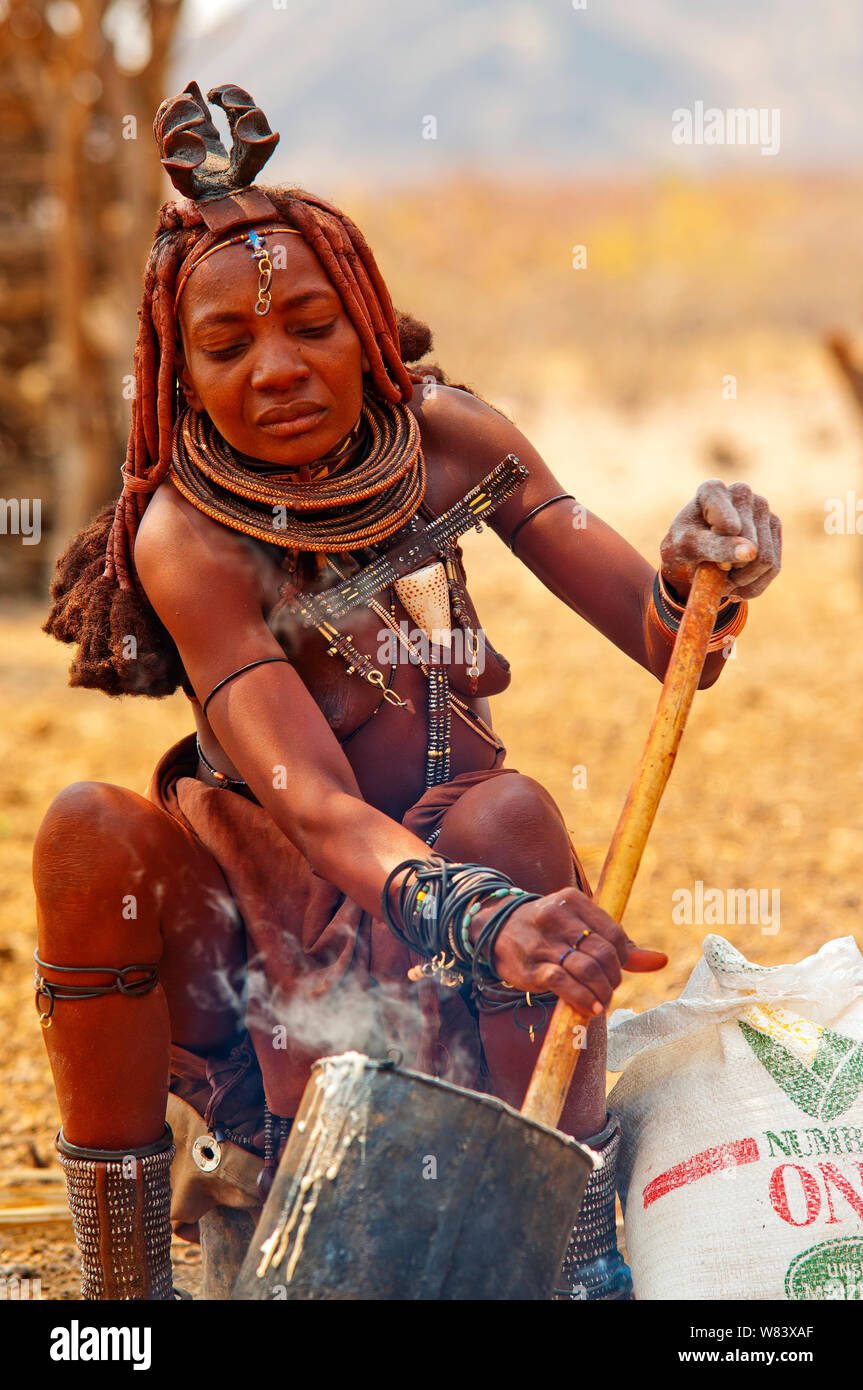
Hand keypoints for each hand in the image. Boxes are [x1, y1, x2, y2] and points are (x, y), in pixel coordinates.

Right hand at [488, 886, 666, 1022]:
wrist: (494, 930)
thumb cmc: (548, 930)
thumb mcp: (580, 925)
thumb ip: (620, 944)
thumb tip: (661, 962)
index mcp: (573, 900)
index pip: (614, 933)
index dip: (623, 959)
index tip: (616, 970)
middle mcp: (557, 917)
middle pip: (603, 953)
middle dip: (613, 978)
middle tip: (609, 990)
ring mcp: (542, 942)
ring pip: (587, 969)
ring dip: (601, 993)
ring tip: (601, 1003)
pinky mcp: (530, 966)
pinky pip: (563, 983)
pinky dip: (582, 999)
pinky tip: (589, 1008)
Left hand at [660, 480, 781, 600]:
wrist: (692, 555)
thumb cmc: (684, 548)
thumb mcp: (689, 549)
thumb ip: (716, 547)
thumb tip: (752, 552)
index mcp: (712, 490)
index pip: (727, 527)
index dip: (717, 549)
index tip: (701, 551)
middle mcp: (741, 491)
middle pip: (749, 545)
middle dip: (731, 570)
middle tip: (712, 572)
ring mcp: (761, 506)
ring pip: (765, 559)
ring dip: (743, 581)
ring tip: (724, 578)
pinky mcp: (774, 526)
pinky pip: (773, 567)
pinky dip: (754, 585)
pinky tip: (738, 583)